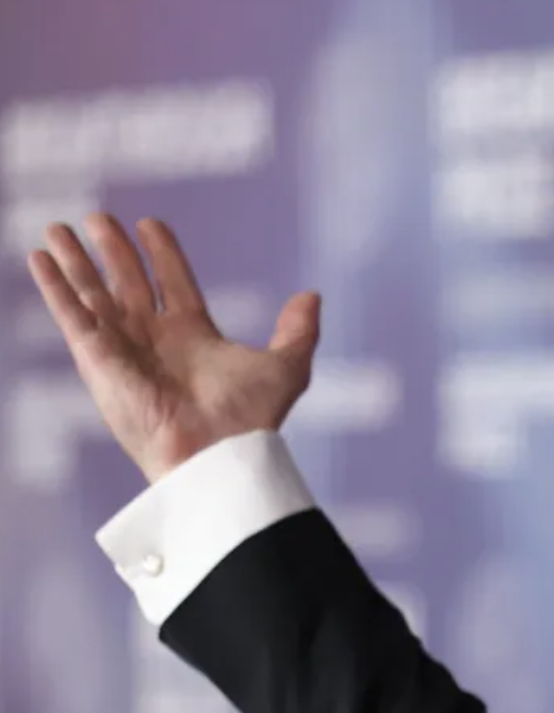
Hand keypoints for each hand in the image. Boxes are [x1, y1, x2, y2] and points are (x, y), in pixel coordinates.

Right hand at [25, 215, 320, 483]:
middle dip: (113, 250)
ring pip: (93, 292)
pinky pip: (70, 314)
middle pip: (128, 282)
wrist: (216, 452)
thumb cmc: (251, 418)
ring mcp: (123, 346)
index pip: (173, 282)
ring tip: (57, 227)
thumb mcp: (286, 366)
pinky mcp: (97, 357)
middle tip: (97, 217)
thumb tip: (312, 296)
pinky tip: (39, 257)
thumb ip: (298, 330)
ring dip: (75, 260)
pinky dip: (54, 285)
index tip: (150, 224)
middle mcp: (155, 339)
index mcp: (195, 336)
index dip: (162, 253)